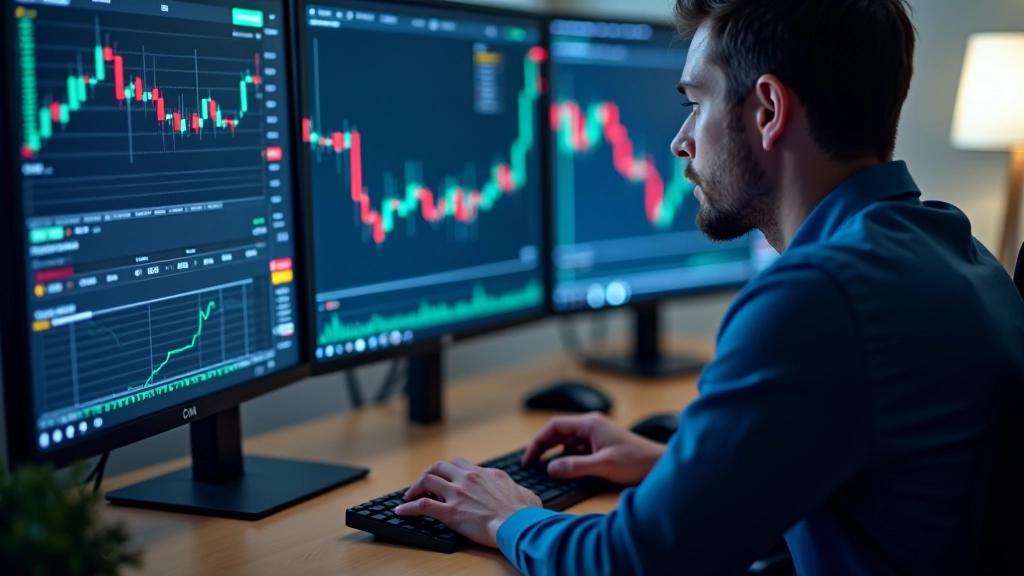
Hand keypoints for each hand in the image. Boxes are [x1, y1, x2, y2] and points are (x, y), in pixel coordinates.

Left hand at [395, 458, 541, 547]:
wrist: (518, 524)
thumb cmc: (524, 513)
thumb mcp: (526, 493)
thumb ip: (517, 489)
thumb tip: (523, 494)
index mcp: (486, 473)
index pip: (461, 464)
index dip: (448, 470)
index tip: (444, 477)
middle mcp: (469, 478)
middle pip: (439, 466)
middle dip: (428, 473)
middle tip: (422, 484)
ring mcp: (458, 494)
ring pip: (428, 480)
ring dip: (416, 487)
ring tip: (410, 496)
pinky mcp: (450, 512)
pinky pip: (423, 505)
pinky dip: (409, 507)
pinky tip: (402, 511)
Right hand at [523, 412, 666, 485]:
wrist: (660, 465)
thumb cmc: (637, 461)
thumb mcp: (603, 465)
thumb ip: (575, 466)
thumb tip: (551, 468)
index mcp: (590, 424)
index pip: (554, 426)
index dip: (538, 442)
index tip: (529, 458)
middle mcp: (592, 426)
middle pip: (559, 432)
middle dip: (544, 447)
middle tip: (531, 465)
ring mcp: (597, 435)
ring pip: (568, 441)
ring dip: (556, 453)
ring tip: (544, 468)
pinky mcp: (602, 445)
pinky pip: (578, 448)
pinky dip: (568, 457)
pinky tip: (565, 469)